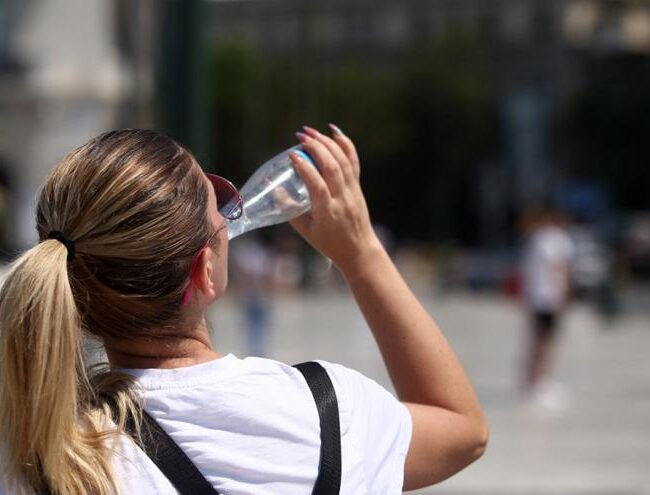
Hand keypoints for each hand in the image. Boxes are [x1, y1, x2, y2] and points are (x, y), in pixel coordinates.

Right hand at [289, 125, 380, 272]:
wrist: (358, 250)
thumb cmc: (327, 242)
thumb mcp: (305, 230)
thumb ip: (289, 209)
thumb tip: (273, 188)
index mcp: (327, 213)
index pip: (317, 186)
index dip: (305, 169)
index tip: (292, 155)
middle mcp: (342, 200)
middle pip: (332, 168)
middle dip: (316, 148)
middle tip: (300, 137)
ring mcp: (352, 192)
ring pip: (342, 162)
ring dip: (327, 143)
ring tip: (311, 132)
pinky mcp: (358, 187)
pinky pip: (354, 162)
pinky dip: (345, 145)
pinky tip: (335, 132)